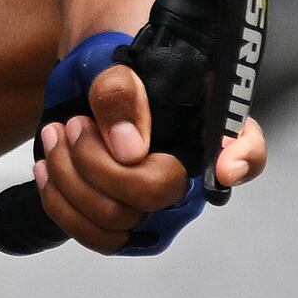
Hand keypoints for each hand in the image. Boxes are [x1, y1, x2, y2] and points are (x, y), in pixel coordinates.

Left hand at [26, 30, 269, 256]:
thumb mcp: (109, 62)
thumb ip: (120, 92)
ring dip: (70, 179)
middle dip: (97, 163)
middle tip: (74, 124)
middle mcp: (190, 168)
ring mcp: (158, 202)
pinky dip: (61, 204)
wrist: (79, 83)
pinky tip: (49, 169)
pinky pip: (96, 236)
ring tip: (55, 136)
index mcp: (202, 120)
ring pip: (117, 221)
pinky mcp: (124, 222)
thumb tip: (129, 149)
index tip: (225, 165)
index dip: (243, 159)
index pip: (247, 146)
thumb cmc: (108, 65)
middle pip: (158, 192)